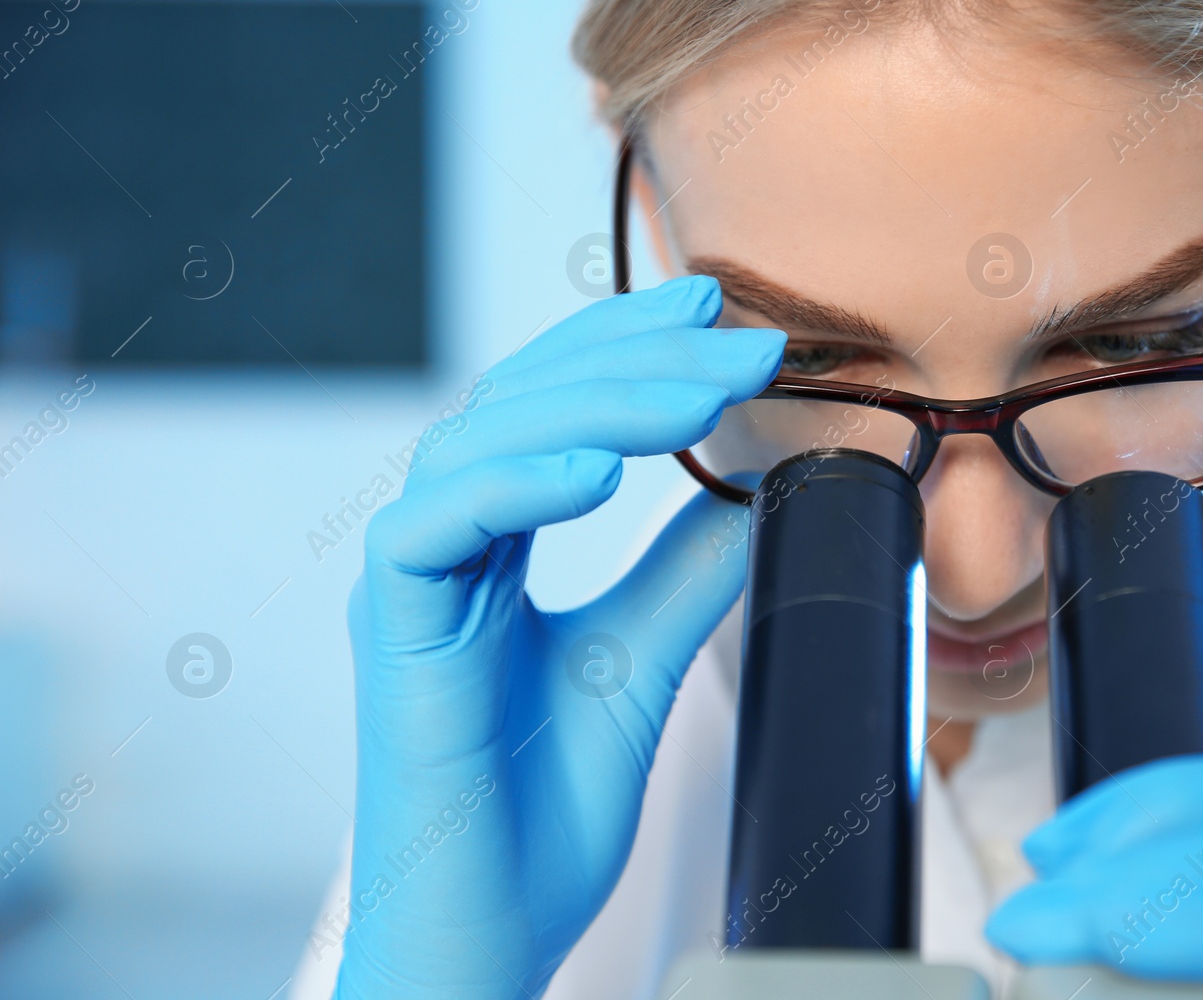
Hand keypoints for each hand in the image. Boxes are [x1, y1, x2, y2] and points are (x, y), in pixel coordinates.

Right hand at [333, 276, 783, 998]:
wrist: (489, 930)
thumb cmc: (542, 808)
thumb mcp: (639, 658)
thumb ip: (685, 568)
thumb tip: (765, 482)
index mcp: (492, 547)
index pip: (552, 411)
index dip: (627, 348)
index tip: (716, 313)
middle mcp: (443, 548)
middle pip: (517, 406)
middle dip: (632, 359)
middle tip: (737, 339)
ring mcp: (412, 586)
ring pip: (475, 444)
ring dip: (593, 405)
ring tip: (696, 393)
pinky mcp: (394, 633)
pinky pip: (431, 529)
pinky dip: (512, 487)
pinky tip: (595, 473)